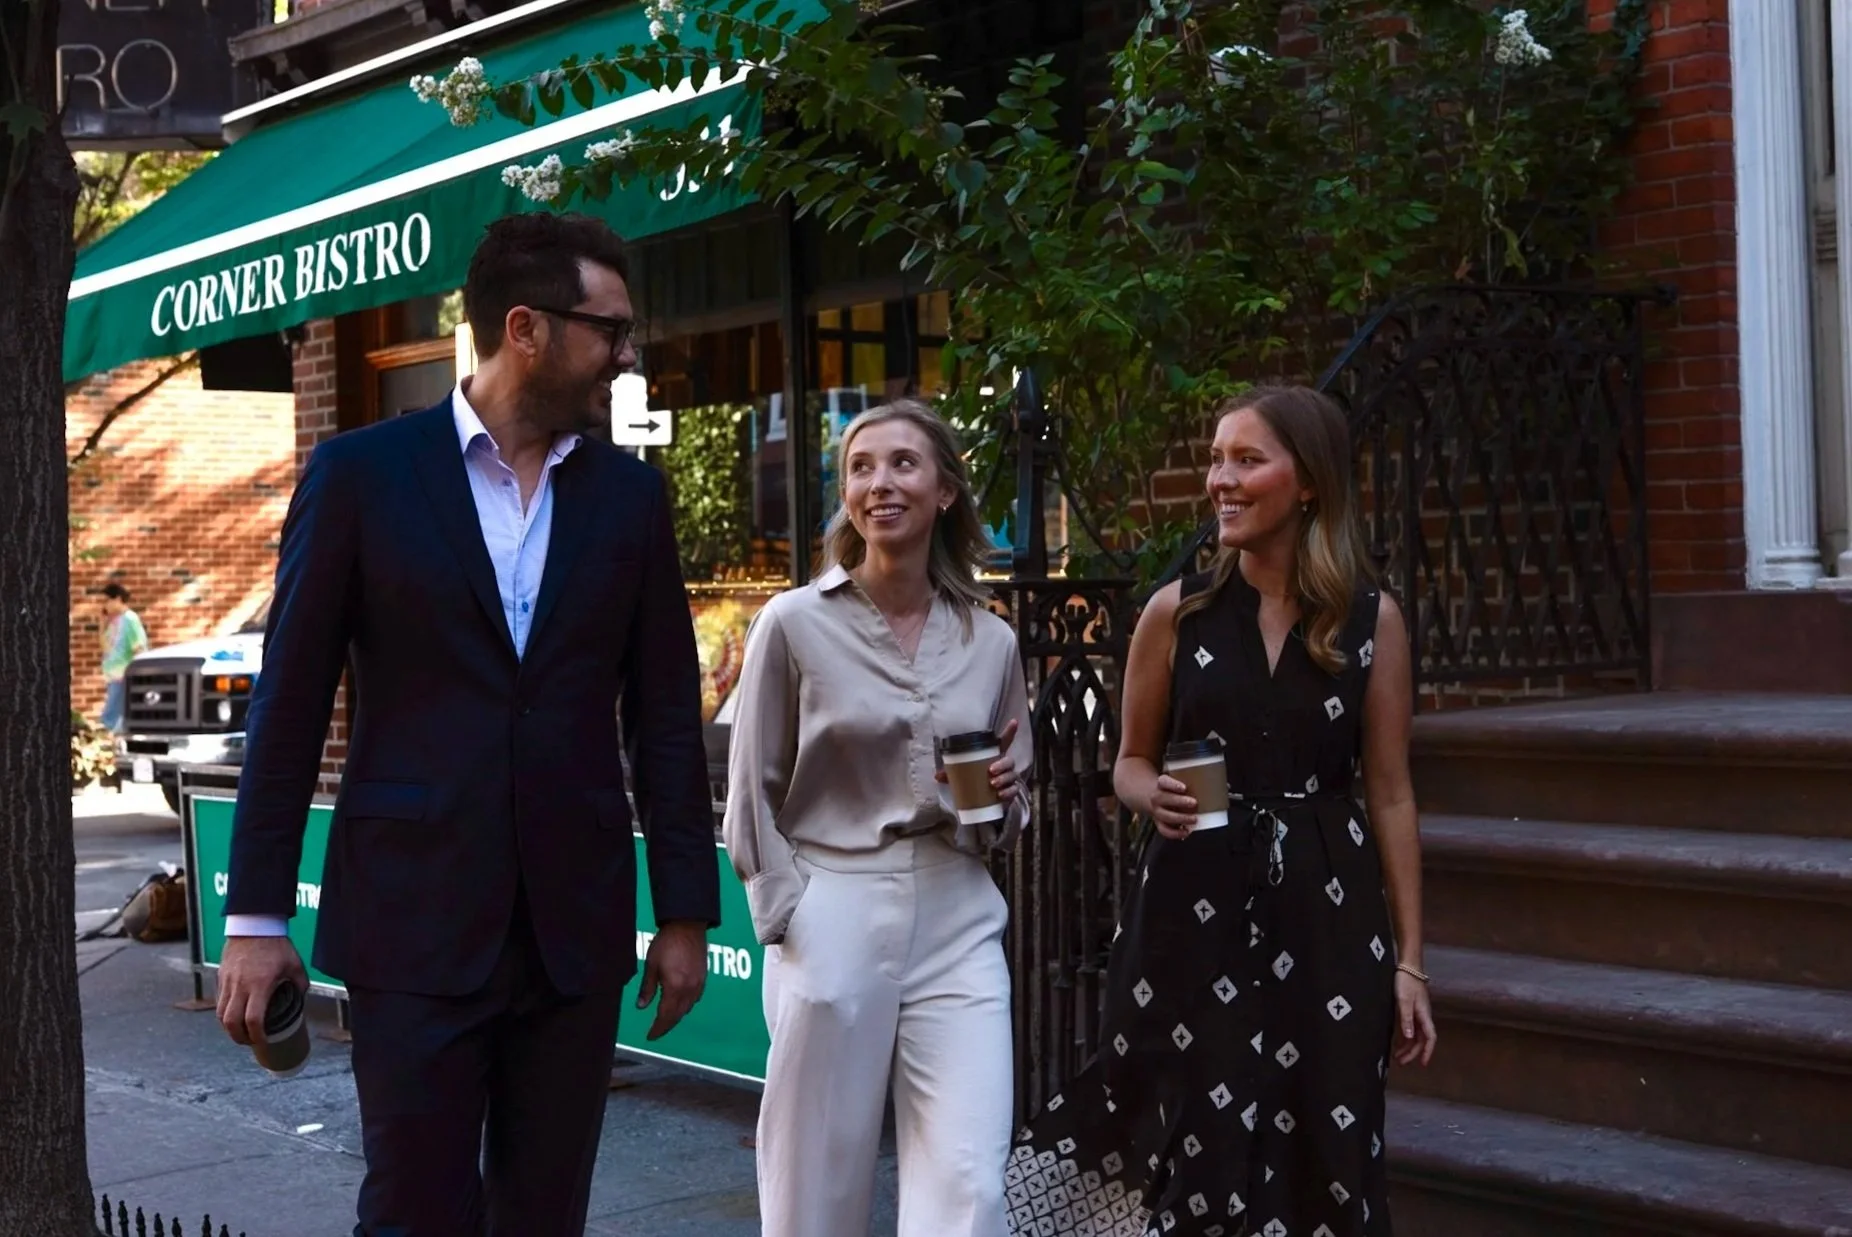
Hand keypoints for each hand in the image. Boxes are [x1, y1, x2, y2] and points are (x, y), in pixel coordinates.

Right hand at [217, 935, 308, 1047]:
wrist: (255, 925)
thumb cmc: (277, 945)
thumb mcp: (295, 965)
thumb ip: (299, 985)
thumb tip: (300, 1001)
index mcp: (260, 985)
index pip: (253, 1019)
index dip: (257, 1036)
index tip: (263, 1041)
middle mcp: (240, 986)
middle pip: (231, 1022)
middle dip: (239, 1038)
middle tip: (249, 1041)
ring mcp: (228, 982)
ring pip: (220, 1014)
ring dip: (229, 1028)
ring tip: (240, 1032)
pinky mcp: (221, 978)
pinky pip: (219, 1001)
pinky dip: (225, 1013)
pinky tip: (235, 1015)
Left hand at [639, 920, 707, 1040]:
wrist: (688, 925)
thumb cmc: (666, 943)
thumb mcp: (651, 965)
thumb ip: (647, 988)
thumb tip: (641, 1006)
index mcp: (675, 988)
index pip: (666, 1016)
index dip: (657, 1029)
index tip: (650, 1036)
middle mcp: (689, 990)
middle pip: (678, 1016)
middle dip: (666, 1025)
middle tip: (656, 1031)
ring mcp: (698, 984)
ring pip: (687, 1009)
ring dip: (676, 1016)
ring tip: (665, 1018)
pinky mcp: (703, 978)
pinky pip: (694, 999)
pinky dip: (685, 1005)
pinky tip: (678, 1003)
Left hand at [933, 718, 1024, 804]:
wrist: (985, 801)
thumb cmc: (976, 781)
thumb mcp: (963, 775)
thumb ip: (952, 773)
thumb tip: (937, 775)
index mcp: (994, 757)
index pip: (1004, 742)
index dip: (1010, 732)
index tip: (1014, 721)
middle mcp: (1005, 766)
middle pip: (1009, 760)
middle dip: (1002, 765)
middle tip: (990, 771)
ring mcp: (1010, 778)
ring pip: (1012, 775)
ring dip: (1004, 779)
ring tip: (993, 784)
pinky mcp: (1011, 791)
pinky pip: (1014, 790)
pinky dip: (1008, 792)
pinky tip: (1001, 795)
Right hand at [1148, 774, 1197, 840]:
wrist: (1154, 796)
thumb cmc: (1172, 788)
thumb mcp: (1176, 780)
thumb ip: (1188, 780)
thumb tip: (1212, 782)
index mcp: (1161, 784)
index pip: (1164, 781)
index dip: (1173, 785)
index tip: (1184, 787)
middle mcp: (1156, 797)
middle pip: (1163, 798)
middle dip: (1179, 801)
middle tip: (1194, 803)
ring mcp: (1156, 811)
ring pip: (1164, 816)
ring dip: (1180, 818)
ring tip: (1194, 819)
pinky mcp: (1159, 822)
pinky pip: (1164, 830)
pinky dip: (1175, 833)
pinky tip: (1186, 832)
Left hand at [1393, 970, 1436, 1066]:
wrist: (1407, 966)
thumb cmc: (1406, 981)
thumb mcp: (1404, 1001)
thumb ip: (1406, 1019)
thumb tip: (1410, 1037)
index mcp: (1424, 1015)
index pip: (1430, 1038)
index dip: (1427, 1052)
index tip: (1423, 1064)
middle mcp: (1422, 1016)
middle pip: (1421, 1040)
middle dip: (1413, 1053)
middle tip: (1402, 1063)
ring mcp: (1417, 1013)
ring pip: (1415, 1035)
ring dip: (1408, 1047)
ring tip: (1397, 1056)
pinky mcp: (1410, 1010)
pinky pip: (1410, 1028)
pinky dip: (1405, 1037)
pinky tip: (1397, 1043)